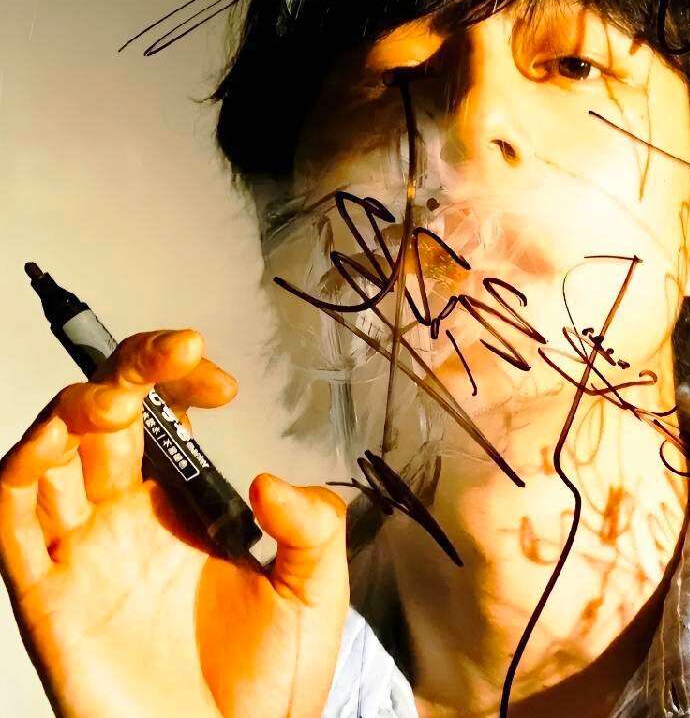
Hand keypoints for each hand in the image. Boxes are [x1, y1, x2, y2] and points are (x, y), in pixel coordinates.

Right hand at [0, 329, 348, 717]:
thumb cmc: (270, 680)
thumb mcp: (313, 589)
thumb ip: (311, 528)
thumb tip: (270, 481)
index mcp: (185, 503)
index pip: (165, 415)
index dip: (179, 380)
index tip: (217, 381)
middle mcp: (128, 516)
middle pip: (104, 417)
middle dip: (129, 370)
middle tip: (171, 355)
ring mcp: (85, 552)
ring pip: (50, 456)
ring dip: (72, 412)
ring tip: (116, 404)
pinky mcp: (49, 597)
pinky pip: (13, 524)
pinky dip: (18, 476)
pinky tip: (48, 446)